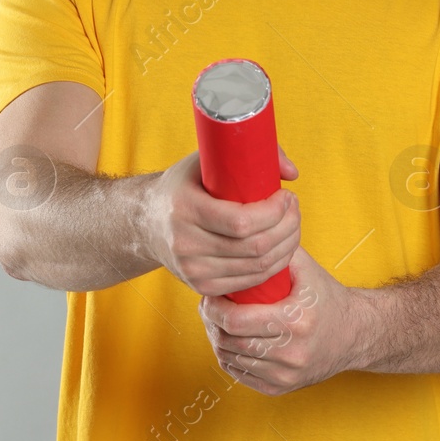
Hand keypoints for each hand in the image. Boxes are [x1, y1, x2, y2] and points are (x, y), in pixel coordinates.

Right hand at [141, 146, 299, 297]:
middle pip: (254, 247)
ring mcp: (192, 269)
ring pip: (257, 267)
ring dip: (286, 248)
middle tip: (294, 210)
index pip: (241, 222)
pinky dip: (273, 267)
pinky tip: (280, 249)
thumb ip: (248, 154)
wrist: (146, 222)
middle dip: (287, 228)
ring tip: (292, 227)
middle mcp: (185, 243)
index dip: (274, 212)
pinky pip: (249, 283)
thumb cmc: (183, 186)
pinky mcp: (201, 286)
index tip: (286, 196)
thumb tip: (291, 173)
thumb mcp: (204, 160)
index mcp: (185, 208)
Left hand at [198, 246, 369, 395]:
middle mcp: (291, 352)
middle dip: (211, 322)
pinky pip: (241, 375)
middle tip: (208, 306)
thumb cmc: (326, 297)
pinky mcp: (281, 388)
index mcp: (296, 321)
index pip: (236, 321)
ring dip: (216, 339)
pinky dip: (229, 358)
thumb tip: (244, 232)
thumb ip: (276, 250)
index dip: (214, 308)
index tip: (209, 295)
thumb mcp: (306, 269)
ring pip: (230, 360)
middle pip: (229, 341)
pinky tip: (230, 341)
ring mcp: (286, 374)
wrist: (355, 335)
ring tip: (216, 321)